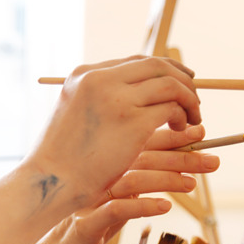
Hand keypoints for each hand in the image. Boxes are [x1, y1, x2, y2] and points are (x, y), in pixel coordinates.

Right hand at [29, 55, 201, 207]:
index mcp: (82, 75)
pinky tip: (180, 129)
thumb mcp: (74, 113)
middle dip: (181, 79)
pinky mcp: (133, 123)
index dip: (161, 70)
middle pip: (156, 65)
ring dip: (188, 98)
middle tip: (192, 96)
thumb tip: (135, 91)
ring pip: (170, 85)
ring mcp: (117, 100)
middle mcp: (99, 80)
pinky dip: (183, 116)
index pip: (134, 62)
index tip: (176, 82)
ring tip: (190, 116)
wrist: (50, 181)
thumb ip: (99, 97)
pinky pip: (172, 109)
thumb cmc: (61, 155)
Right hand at [35, 123, 218, 243]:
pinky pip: (116, 210)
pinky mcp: (86, 223)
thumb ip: (145, 180)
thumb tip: (183, 163)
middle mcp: (97, 178)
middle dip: (180, 157)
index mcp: (106, 167)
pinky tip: (163, 207)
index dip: (173, 137)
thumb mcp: (123, 198)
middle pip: (141, 158)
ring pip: (131, 180)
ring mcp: (90, 200)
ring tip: (191, 184)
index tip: (201, 132)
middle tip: (210, 161)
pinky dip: (143, 206)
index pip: (142, 143)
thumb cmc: (94, 224)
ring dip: (166, 180)